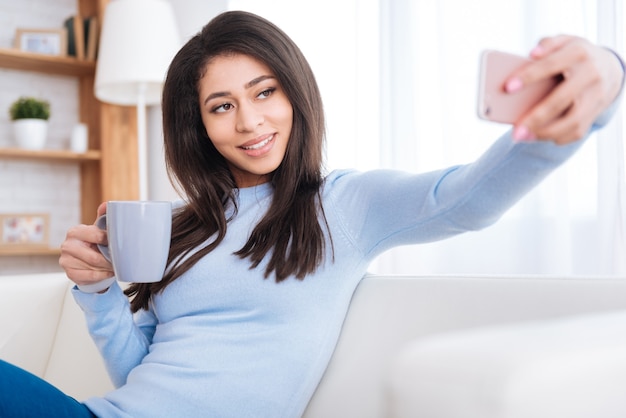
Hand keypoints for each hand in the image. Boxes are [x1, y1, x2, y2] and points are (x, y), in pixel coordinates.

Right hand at [59, 202, 113, 286]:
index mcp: (75, 232)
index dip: (110, 241)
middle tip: (120, 259)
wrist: (87, 260)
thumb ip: (103, 217)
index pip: (97, 236)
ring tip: (115, 265)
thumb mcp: (99, 229)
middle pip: (95, 256)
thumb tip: (107, 205)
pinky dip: (102, 276)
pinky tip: (108, 272)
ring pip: (94, 267)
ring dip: (107, 268)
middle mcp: (67, 245)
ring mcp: (66, 260)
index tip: (119, 244)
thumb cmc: (94, 243)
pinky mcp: (70, 273)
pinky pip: (90, 277)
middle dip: (109, 259)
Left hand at [505, 35, 623, 143]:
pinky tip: (537, 137)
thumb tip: (532, 54)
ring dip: (546, 132)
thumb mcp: (564, 42)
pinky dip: (557, 137)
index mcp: (578, 53)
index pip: (551, 64)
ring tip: (522, 137)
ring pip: (573, 121)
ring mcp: (596, 95)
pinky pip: (578, 130)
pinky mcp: (596, 112)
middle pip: (562, 99)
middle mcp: (590, 75)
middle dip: (537, 117)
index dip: (529, 75)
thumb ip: (548, 44)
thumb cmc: (574, 56)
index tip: (507, 87)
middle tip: (515, 131)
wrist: (608, 67)